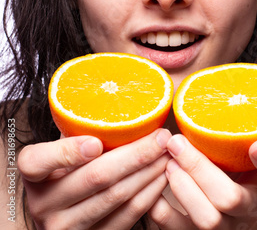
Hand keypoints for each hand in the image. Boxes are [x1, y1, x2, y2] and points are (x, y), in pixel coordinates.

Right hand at [18, 129, 170, 228]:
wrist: (64, 208)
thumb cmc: (69, 163)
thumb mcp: (63, 144)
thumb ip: (79, 127)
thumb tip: (118, 94)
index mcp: (33, 173)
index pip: (39, 161)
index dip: (68, 151)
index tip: (96, 141)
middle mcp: (43, 204)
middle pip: (94, 177)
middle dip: (135, 154)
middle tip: (161, 136)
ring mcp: (66, 227)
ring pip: (115, 197)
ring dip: (148, 173)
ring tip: (168, 153)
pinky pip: (127, 217)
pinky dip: (149, 194)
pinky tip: (162, 176)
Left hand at [149, 135, 256, 228]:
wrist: (227, 198)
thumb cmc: (242, 170)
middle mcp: (250, 214)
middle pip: (229, 199)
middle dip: (199, 169)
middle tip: (176, 143)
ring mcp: (224, 228)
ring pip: (206, 220)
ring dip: (181, 188)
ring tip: (167, 162)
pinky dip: (161, 210)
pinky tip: (154, 184)